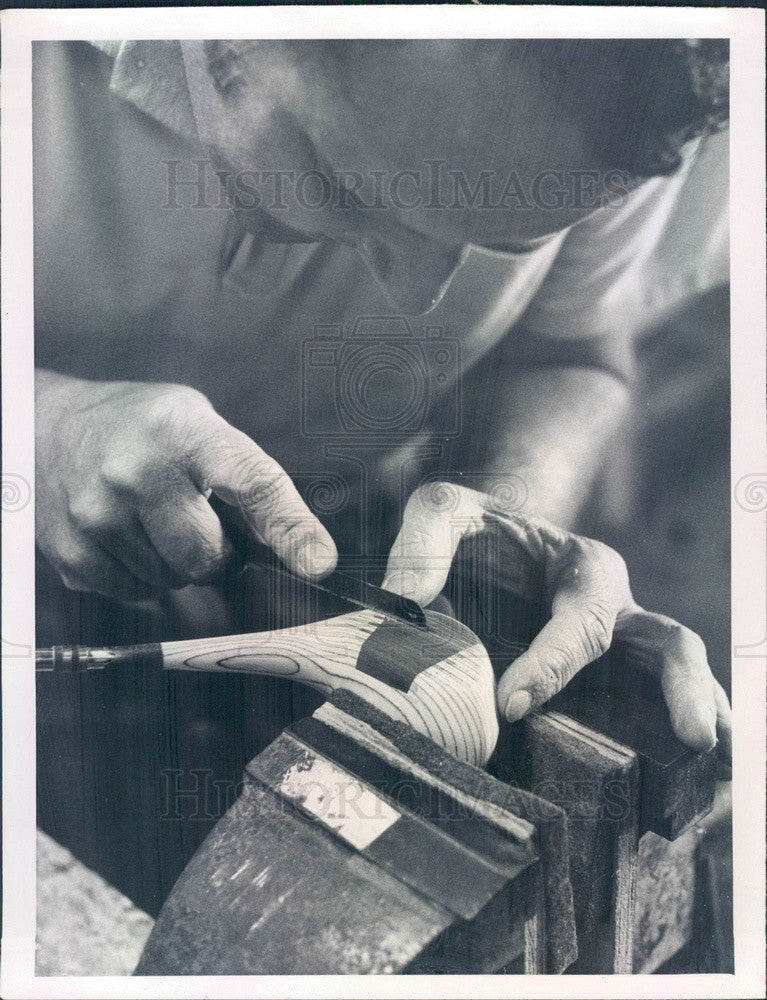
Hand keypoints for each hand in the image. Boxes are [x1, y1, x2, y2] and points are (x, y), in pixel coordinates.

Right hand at [35, 371, 336, 600]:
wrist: (47, 431)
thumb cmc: (144, 431)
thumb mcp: (201, 428)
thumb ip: (250, 483)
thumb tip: (307, 553)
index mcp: (183, 431)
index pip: (251, 482)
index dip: (290, 527)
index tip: (318, 562)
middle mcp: (135, 471)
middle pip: (207, 556)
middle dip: (216, 553)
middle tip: (199, 523)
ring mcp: (96, 515)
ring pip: (172, 581)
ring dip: (175, 564)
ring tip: (152, 520)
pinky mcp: (70, 553)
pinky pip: (134, 593)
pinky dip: (140, 575)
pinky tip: (125, 535)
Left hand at [383, 482, 730, 762]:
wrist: (495, 541)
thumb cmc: (475, 530)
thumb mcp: (445, 510)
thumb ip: (424, 540)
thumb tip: (403, 601)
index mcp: (584, 568)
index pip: (580, 621)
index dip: (552, 664)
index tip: (511, 705)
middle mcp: (617, 608)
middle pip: (666, 645)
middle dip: (681, 689)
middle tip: (693, 737)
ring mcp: (621, 646)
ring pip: (676, 673)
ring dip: (700, 712)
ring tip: (712, 762)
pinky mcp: (611, 677)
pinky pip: (653, 702)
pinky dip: (674, 731)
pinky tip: (687, 778)